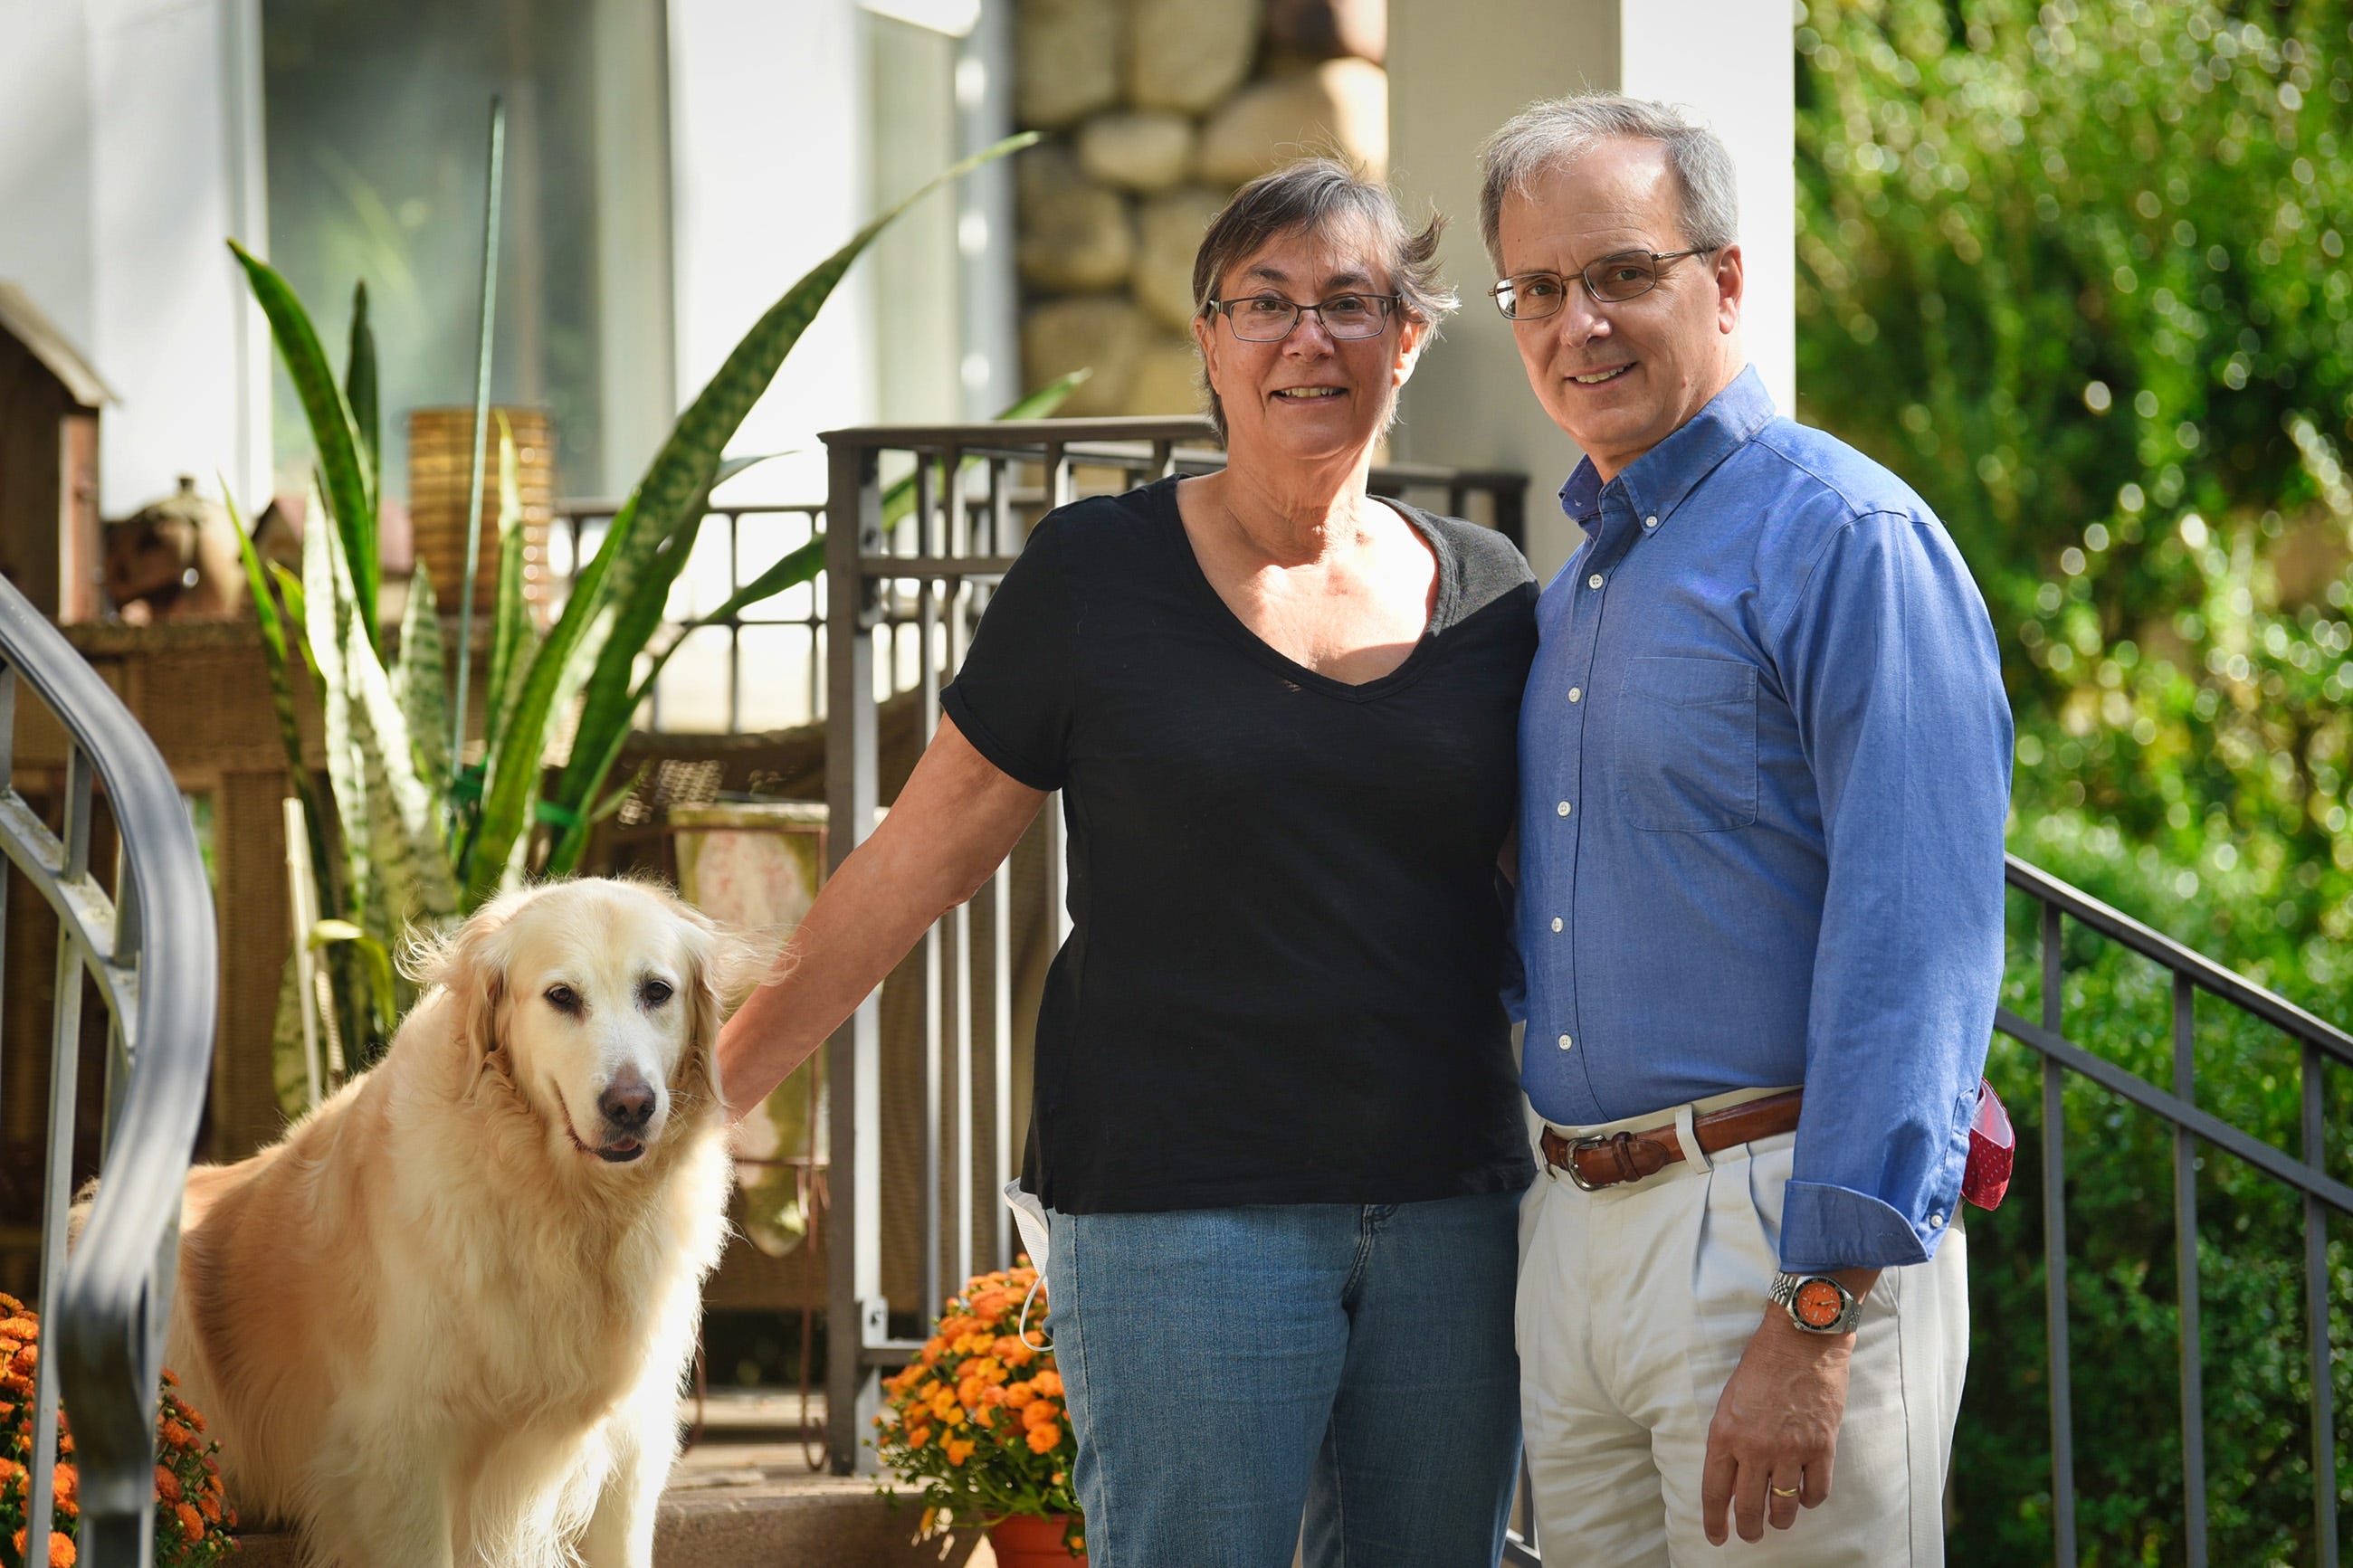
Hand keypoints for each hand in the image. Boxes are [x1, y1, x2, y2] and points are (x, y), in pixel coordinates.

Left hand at [1700, 1305, 1854, 1544]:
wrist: (1801, 1340)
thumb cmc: (1762, 1364)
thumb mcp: (1730, 1401)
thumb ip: (1730, 1440)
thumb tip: (1733, 1476)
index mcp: (1725, 1434)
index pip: (1715, 1491)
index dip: (1715, 1521)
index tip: (1717, 1537)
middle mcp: (1755, 1448)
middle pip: (1750, 1508)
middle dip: (1749, 1529)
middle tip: (1750, 1534)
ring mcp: (1790, 1450)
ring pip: (1784, 1506)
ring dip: (1781, 1519)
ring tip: (1778, 1519)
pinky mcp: (1821, 1447)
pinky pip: (1816, 1492)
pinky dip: (1810, 1499)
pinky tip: (1805, 1494)